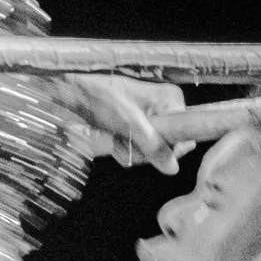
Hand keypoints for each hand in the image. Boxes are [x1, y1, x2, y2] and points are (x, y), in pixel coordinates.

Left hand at [66, 75, 189, 175]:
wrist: (74, 91)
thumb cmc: (102, 100)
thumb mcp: (129, 125)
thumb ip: (153, 146)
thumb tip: (173, 168)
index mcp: (171, 100)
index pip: (186, 136)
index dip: (168, 150)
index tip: (149, 152)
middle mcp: (166, 106)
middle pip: (170, 144)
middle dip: (146, 151)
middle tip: (127, 145)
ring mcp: (152, 114)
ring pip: (154, 147)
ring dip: (133, 150)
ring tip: (116, 139)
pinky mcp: (139, 121)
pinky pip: (142, 143)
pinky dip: (127, 146)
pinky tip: (115, 139)